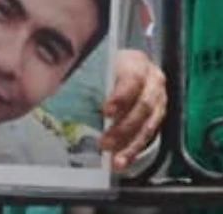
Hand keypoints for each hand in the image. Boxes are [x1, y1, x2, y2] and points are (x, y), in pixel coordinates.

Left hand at [100, 48, 166, 170]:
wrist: (127, 68)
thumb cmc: (108, 69)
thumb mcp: (99, 68)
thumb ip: (88, 80)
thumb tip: (65, 95)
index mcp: (136, 62)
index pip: (133, 78)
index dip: (121, 96)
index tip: (106, 111)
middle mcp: (152, 80)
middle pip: (143, 105)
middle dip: (123, 127)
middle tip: (104, 142)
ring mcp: (158, 98)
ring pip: (148, 124)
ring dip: (130, 144)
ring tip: (114, 160)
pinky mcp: (157, 115)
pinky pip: (149, 136)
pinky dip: (134, 150)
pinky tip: (121, 160)